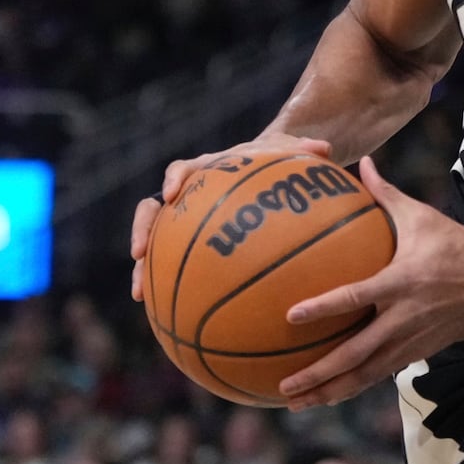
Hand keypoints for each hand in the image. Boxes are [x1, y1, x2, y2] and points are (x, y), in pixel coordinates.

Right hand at [129, 133, 333, 301]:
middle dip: (141, 229)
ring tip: (140, 294)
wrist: (266, 173)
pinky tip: (173, 314)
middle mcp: (186, 195)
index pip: (181, 169)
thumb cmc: (276, 162)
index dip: (174, 179)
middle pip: (152, 209)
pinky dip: (169, 287)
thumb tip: (324, 149)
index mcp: (205, 169)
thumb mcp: (289, 154)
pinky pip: (173, 267)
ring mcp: (182, 223)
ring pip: (153, 244)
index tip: (173, 192)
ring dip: (144, 268)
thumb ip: (303, 150)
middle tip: (138, 252)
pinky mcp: (187, 246)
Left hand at [277, 155, 463, 408]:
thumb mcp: (423, 217)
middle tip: (285, 386)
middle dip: (318, 373)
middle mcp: (404, 316)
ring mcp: (412, 339)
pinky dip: (353, 387)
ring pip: (366, 374)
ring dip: (331, 390)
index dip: (324, 308)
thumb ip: (386, 194)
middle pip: (356, 353)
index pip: (356, 297)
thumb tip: (361, 163)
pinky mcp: (419, 352)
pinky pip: (380, 374)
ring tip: (297, 402)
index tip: (291, 316)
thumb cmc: (458, 245)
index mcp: (401, 281)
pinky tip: (329, 394)